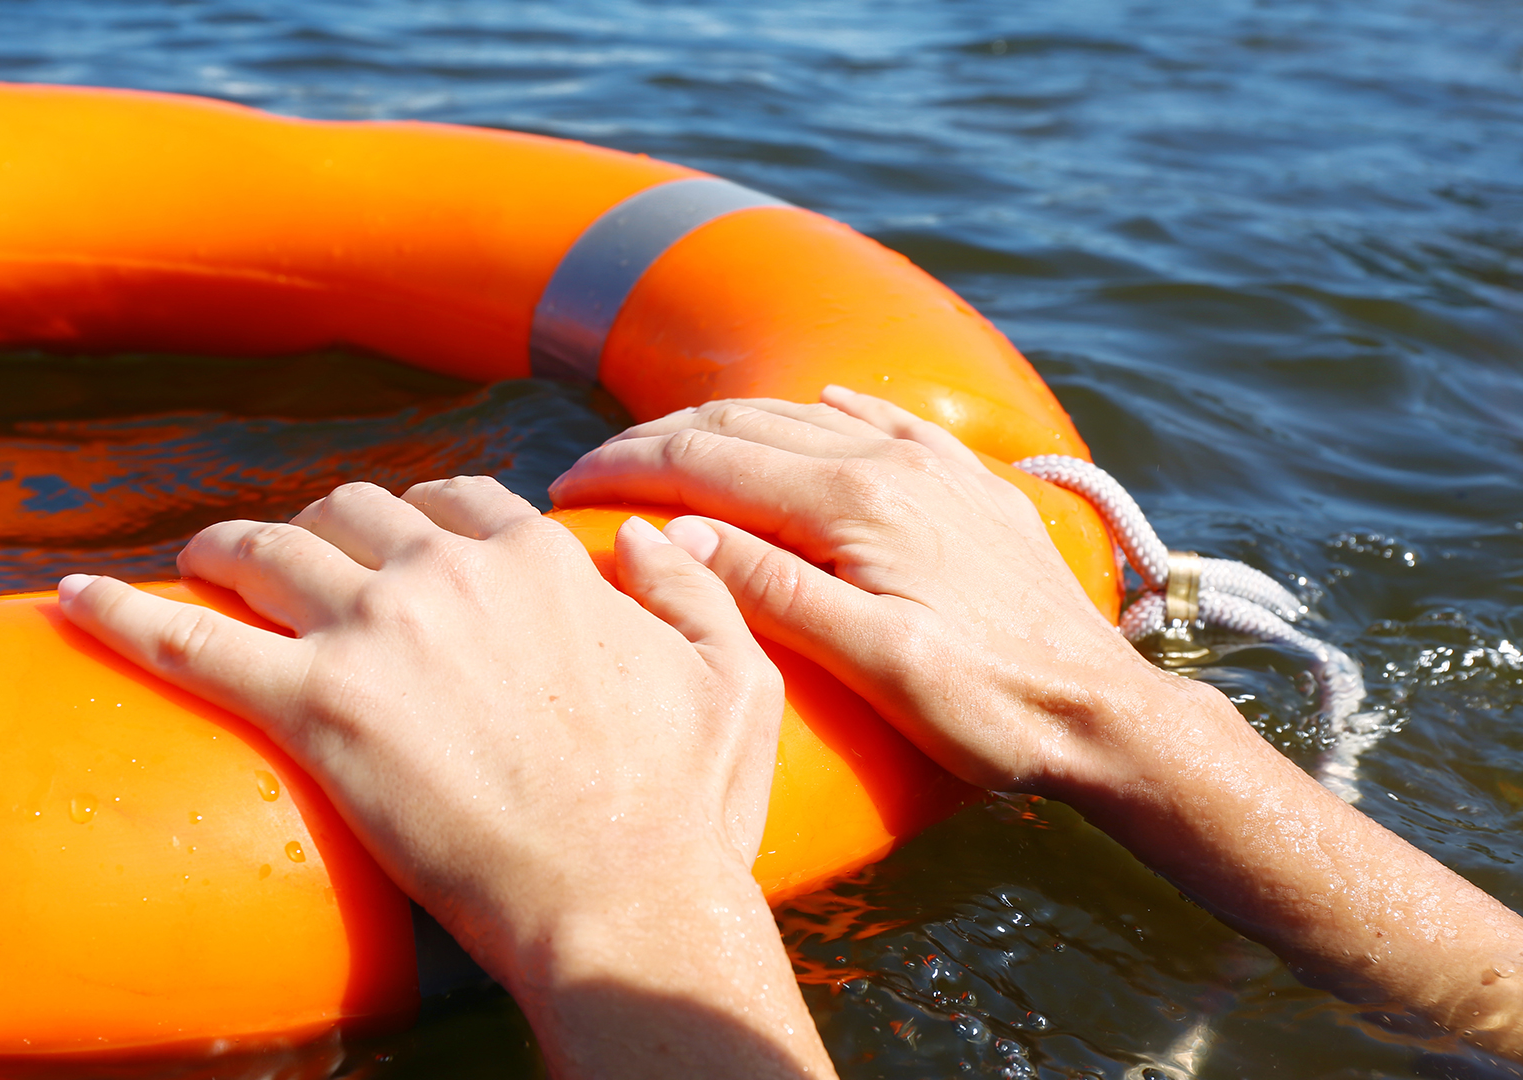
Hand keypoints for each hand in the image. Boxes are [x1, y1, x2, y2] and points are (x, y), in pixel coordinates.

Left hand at [57, 477, 834, 1078]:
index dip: (412, 517)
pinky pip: (192, 644)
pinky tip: (71, 598)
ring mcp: (374, 634)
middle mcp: (446, 575)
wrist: (621, 903)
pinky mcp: (314, 709)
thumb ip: (698, 592)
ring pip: (267, 552)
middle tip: (296, 561)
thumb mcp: (735, 683)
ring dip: (225, 548)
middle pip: (352, 511)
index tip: (390, 544)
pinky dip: (124, 616)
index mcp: (535, 560)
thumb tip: (649, 537)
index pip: (451, 501)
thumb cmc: (684, 812)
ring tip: (198, 560)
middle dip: (320, 525)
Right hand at [549, 384, 1189, 798]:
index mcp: (855, 504)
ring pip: (800, 416)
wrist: (1105, 714)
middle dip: (656, 440)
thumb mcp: (877, 663)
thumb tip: (679, 530)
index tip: (566, 486)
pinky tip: (815, 402)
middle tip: (592, 468)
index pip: (708, 463)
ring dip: (721, 426)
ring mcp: (933, 466)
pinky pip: (882, 418)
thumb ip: (776, 590)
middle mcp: (890, 463)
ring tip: (666, 450)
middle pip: (742, 426)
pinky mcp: (968, 484)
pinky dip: (827, 408)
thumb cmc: (989, 707)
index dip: (626, 468)